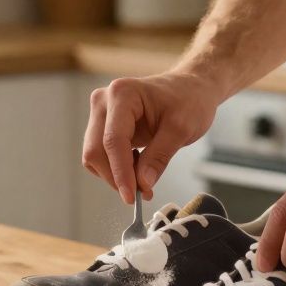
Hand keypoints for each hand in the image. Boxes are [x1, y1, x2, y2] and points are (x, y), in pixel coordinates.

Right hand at [82, 72, 223, 203]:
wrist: (190, 89)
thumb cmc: (189, 100)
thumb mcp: (181, 128)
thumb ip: (159, 156)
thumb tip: (142, 184)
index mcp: (122, 94)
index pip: (112, 140)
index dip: (120, 172)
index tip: (131, 197)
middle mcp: (104, 102)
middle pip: (96, 150)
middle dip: (116, 176)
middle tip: (141, 193)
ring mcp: (102, 114)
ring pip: (94, 156)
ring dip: (115, 175)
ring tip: (144, 179)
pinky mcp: (104, 126)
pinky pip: (101, 155)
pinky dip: (116, 169)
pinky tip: (138, 167)